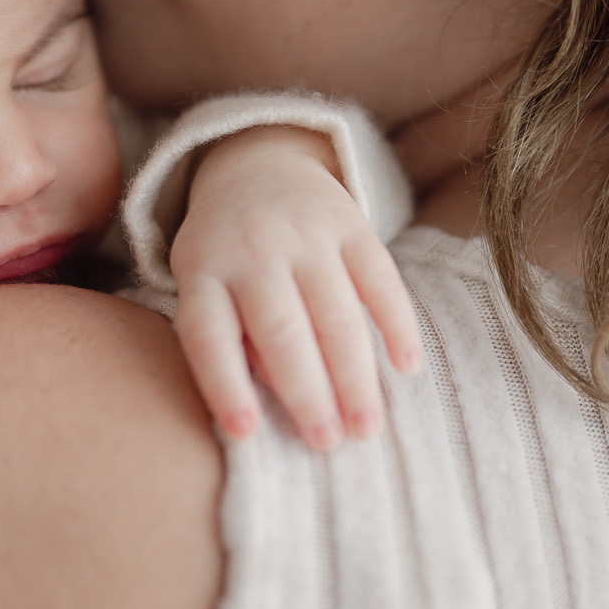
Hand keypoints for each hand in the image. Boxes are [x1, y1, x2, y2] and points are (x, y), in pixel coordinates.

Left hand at [170, 126, 420, 448]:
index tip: (246, 434)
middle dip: (307, 392)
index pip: (207, 334)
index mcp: (202, 271)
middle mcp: (250, 250)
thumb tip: (270, 393)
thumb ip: (229, 340)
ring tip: (367, 427)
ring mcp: (303, 234)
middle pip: (280, 329)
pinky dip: (396, 322)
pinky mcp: (350, 222)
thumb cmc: (226, 255)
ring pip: (334, 311)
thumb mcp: (204, 287)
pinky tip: (406, 365)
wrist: (256, 164)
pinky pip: (379, 277)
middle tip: (327, 444)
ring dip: (354, 374)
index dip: (225, 385)